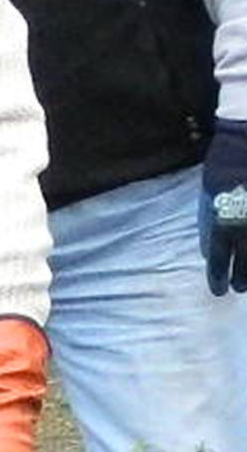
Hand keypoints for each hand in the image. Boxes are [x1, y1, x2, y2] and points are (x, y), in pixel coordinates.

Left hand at [200, 120, 246, 294]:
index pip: (219, 260)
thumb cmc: (226, 162)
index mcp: (223, 223)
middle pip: (245, 267)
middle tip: (238, 286)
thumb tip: (208, 249)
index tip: (218, 289)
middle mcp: (245, 229)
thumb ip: (209, 221)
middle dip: (241, 278)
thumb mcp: (209, 192)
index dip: (218, 278)